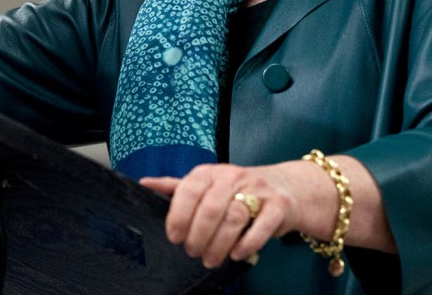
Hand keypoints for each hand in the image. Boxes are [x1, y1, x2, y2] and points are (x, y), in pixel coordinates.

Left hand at [141, 162, 312, 268]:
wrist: (286, 188)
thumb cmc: (238, 189)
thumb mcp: (207, 184)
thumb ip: (178, 187)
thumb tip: (145, 183)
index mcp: (210, 172)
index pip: (189, 190)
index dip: (179, 215)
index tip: (174, 237)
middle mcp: (233, 177)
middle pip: (211, 208)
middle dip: (198, 236)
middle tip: (193, 252)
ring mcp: (258, 190)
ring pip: (234, 218)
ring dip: (219, 244)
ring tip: (211, 259)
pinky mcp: (278, 206)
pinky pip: (262, 225)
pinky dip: (247, 243)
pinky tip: (236, 254)